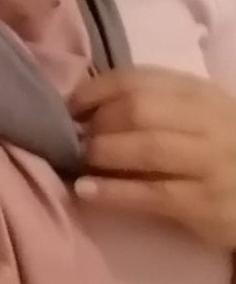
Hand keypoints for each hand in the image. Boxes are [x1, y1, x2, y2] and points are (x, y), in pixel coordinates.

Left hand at [70, 66, 235, 247]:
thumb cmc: (215, 147)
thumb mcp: (193, 113)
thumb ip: (151, 102)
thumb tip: (83, 105)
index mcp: (197, 92)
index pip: (136, 79)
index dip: (94, 91)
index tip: (68, 106)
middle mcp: (207, 121)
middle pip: (139, 110)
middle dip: (98, 123)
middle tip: (73, 138)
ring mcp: (210, 162)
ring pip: (147, 149)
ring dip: (103, 153)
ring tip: (77, 161)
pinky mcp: (208, 204)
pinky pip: (153, 194)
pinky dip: (114, 192)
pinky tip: (86, 191)